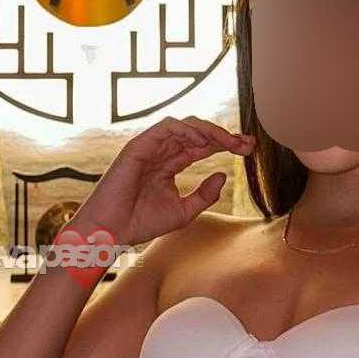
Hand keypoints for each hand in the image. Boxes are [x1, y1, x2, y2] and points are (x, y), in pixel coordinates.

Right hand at [72, 117, 254, 247]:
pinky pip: (166, 127)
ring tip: (228, 141)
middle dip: (223, 135)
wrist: (110, 231)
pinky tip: (203, 141)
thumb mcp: (183, 212)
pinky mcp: (138, 146)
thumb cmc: (140, 223)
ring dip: (209, 130)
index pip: (202, 147)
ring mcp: (149, 147)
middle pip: (197, 133)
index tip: (248, 149)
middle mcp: (160, 152)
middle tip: (246, 143)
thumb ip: (204, 195)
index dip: (226, 144)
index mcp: (169, 164)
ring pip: (184, 126)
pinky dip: (186, 130)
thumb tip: (223, 175)